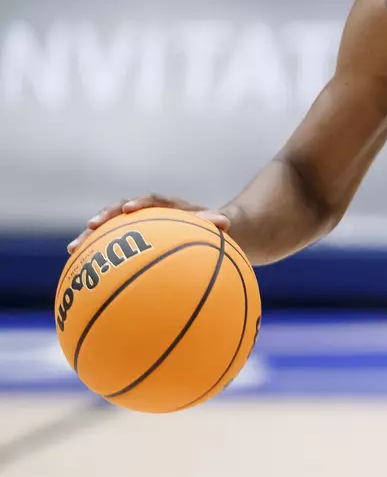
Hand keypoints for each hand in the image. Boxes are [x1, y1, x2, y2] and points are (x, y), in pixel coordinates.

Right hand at [69, 195, 228, 253]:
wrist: (210, 233)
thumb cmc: (215, 230)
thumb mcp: (219, 225)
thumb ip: (217, 222)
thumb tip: (224, 222)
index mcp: (171, 206)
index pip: (155, 199)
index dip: (141, 202)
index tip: (129, 209)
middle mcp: (150, 213)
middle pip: (121, 210)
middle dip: (105, 216)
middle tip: (91, 225)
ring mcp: (138, 227)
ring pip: (110, 228)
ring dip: (91, 237)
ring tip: (73, 250)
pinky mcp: (131, 242)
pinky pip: (111, 248)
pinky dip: (97, 258)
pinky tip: (83, 277)